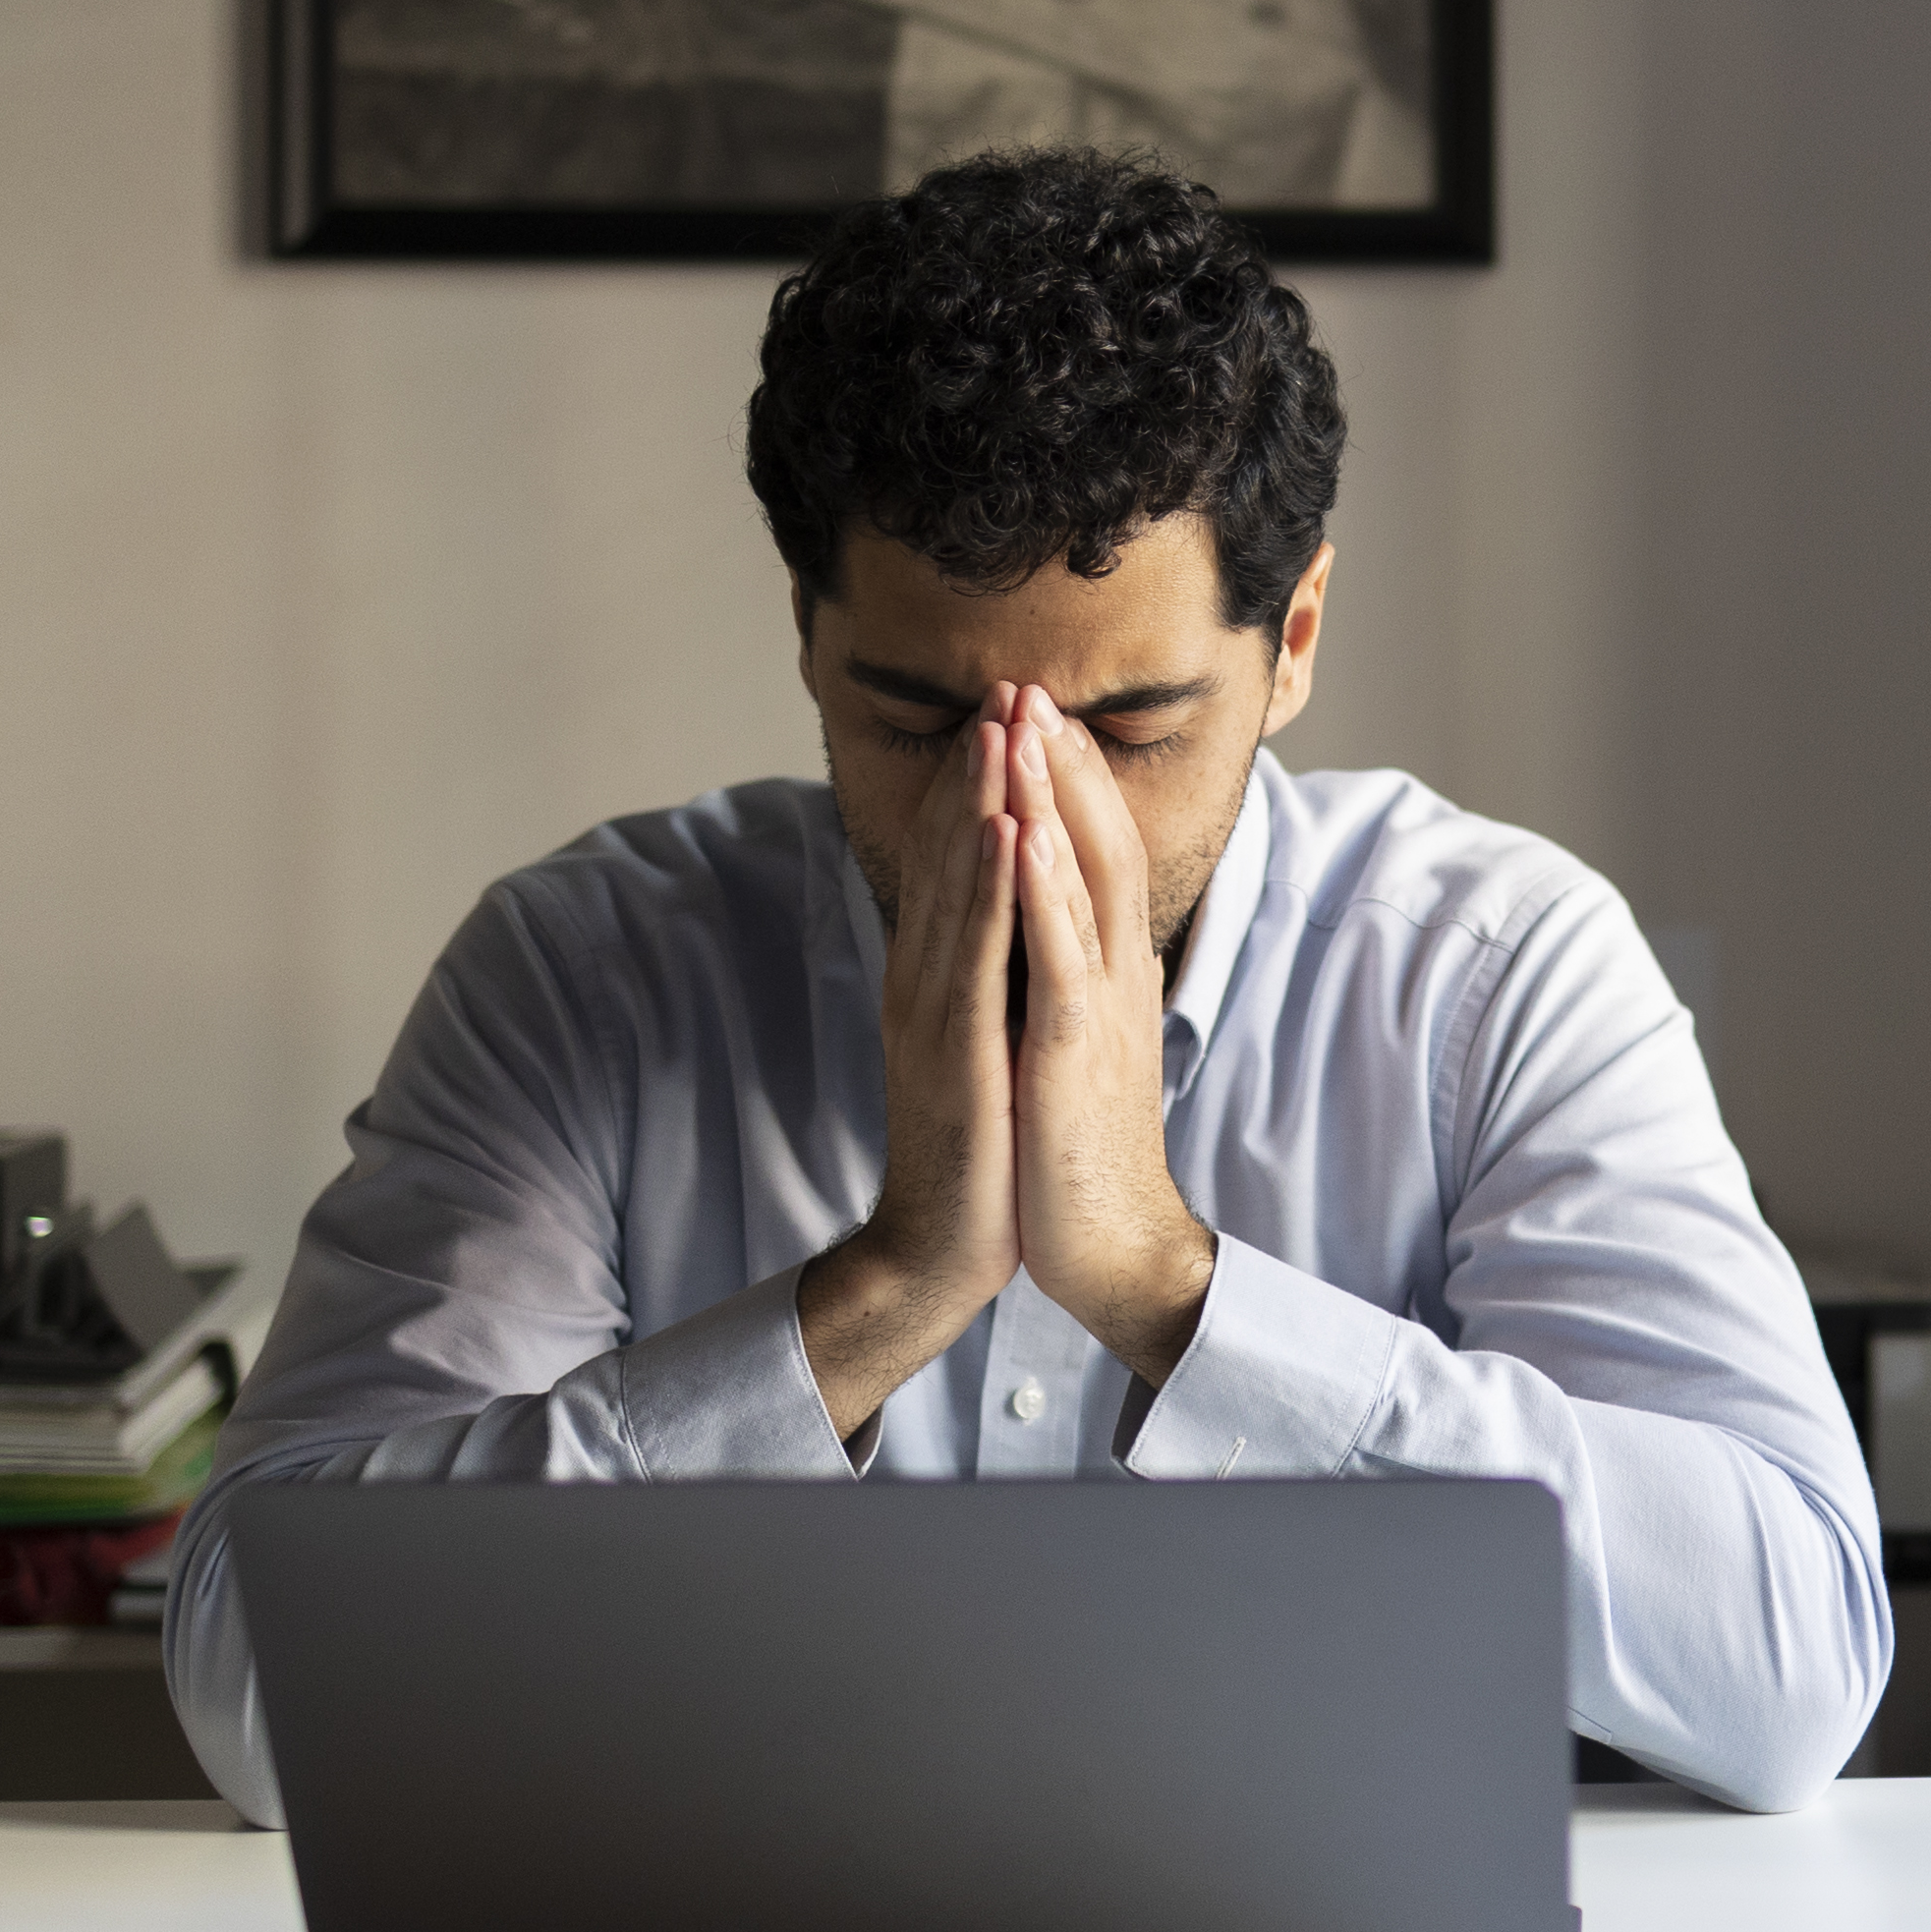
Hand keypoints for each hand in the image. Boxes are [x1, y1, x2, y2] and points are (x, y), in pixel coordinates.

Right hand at [796, 692, 1025, 1434]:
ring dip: (980, 801)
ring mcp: (934, 1010)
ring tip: (1001, 727)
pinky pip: (978, 953)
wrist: (944, 1246)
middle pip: (950, 853)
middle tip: (1003, 685)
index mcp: (934, 975)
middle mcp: (924, 977)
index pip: (956, 861)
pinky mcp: (956, 1049)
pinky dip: (991, 886)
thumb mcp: (980, 1039)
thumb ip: (980, 977)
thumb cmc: (975, 1144)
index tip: (1006, 712)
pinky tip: (1005, 829)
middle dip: (978, 767)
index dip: (977, 783)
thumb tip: (1006, 922)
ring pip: (959, 885)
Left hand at [1002, 684, 1217, 1383]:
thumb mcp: (1071, 1041)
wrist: (1109, 1247)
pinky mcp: (1071, 1050)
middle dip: (1061, 761)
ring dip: (1053, 794)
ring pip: (1080, 877)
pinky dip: (1042, 883)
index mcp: (1110, 971)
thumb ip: (1064, 976)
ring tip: (1026, 722)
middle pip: (1096, 841)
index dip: (1070, 778)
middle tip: (1028, 683)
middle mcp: (1115, 974)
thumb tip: (1040, 927)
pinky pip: (1058, 951)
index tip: (1037, 712)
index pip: (1096, 851)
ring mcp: (1098, 1009)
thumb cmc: (1078, 1150)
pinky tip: (1024, 828)